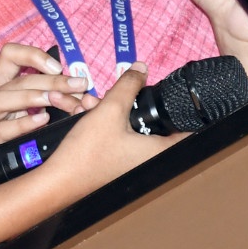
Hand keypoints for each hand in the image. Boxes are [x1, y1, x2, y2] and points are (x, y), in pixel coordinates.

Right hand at [0, 42, 97, 152]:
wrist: (4, 177)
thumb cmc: (27, 142)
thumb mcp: (40, 114)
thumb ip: (56, 99)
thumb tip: (83, 90)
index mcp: (2, 88)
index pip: (9, 56)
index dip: (32, 55)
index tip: (57, 66)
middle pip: (15, 81)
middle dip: (50, 81)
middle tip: (78, 86)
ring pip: (0, 100)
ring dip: (31, 97)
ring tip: (54, 100)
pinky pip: (0, 130)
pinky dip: (22, 124)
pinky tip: (42, 121)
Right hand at [32, 62, 178, 198]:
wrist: (58, 180)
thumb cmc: (87, 151)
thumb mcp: (110, 110)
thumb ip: (128, 85)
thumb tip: (142, 68)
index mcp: (158, 151)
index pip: (189, 130)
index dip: (187, 111)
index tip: (181, 98)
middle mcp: (150, 159)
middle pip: (155, 123)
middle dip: (135, 104)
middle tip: (119, 94)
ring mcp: (132, 162)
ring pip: (132, 127)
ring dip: (113, 110)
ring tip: (90, 103)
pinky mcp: (116, 161)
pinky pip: (119, 135)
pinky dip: (106, 123)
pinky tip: (85, 112)